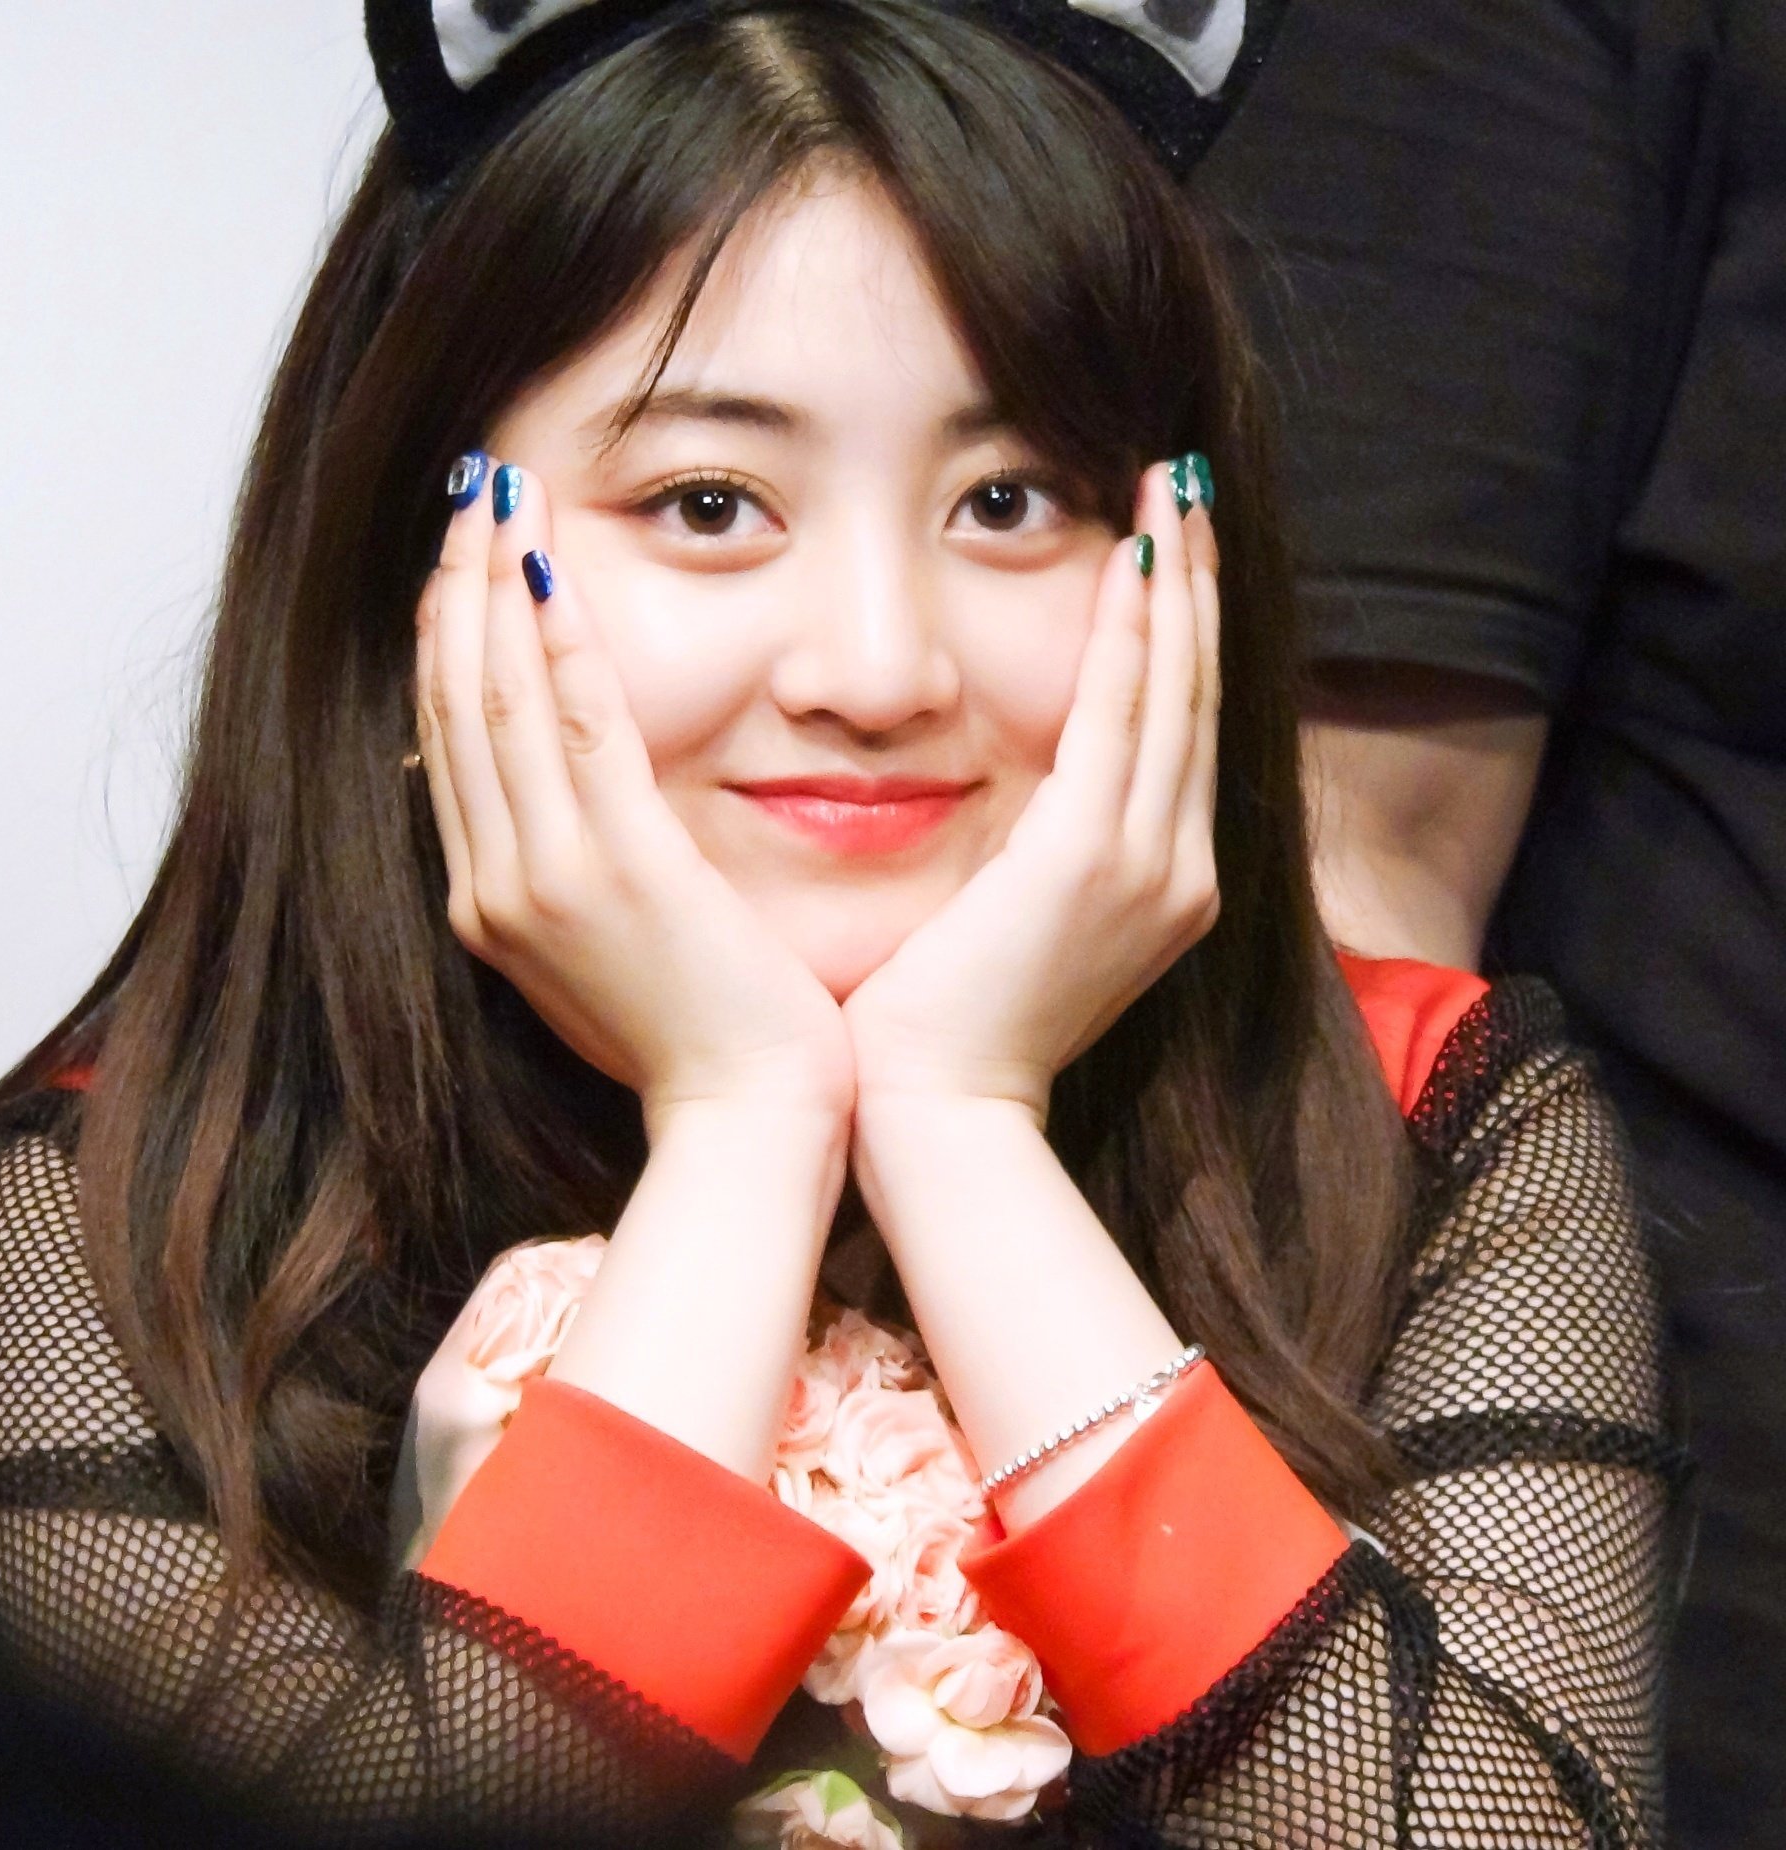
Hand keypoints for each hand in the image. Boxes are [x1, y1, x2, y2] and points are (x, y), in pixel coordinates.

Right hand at [414, 457, 855, 1138]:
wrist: (745, 1119)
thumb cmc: (695, 1036)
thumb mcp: (602, 952)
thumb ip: (563, 871)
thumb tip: (544, 799)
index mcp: (487, 904)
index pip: (446, 742)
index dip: (445, 637)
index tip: (459, 557)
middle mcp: (494, 887)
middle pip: (453, 705)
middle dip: (455, 587)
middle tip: (469, 491)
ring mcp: (546, 880)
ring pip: (497, 703)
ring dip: (494, 589)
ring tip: (500, 495)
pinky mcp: (621, 871)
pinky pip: (577, 734)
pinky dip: (558, 648)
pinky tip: (554, 575)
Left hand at [841, 461, 1221, 1128]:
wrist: (942, 1113)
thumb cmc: (952, 1026)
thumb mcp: (1018, 927)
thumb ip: (1042, 856)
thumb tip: (1024, 803)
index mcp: (1164, 884)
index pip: (1183, 730)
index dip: (1184, 630)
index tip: (1173, 546)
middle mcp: (1180, 868)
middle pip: (1200, 692)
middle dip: (1196, 580)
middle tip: (1189, 480)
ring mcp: (1150, 864)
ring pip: (1177, 689)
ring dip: (1176, 580)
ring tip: (1173, 487)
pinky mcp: (1093, 857)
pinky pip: (1122, 718)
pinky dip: (1132, 636)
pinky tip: (1132, 559)